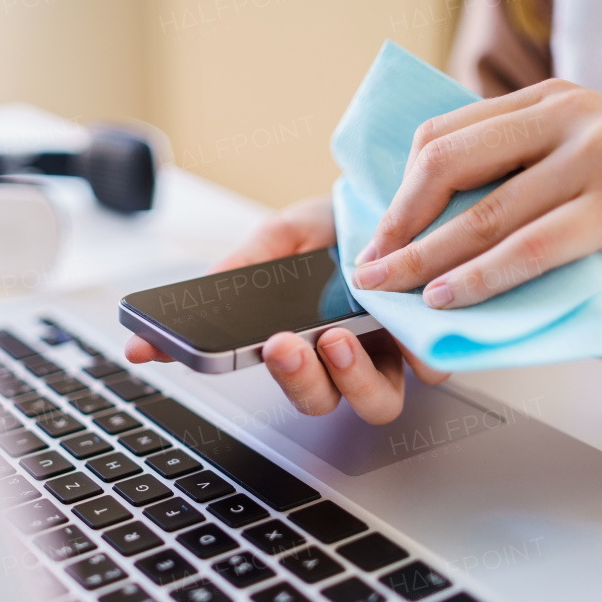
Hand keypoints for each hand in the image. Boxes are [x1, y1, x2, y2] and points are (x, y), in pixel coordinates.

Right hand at [125, 195, 448, 423]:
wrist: (407, 197)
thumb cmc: (340, 223)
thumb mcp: (282, 236)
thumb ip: (236, 271)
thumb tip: (174, 311)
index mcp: (297, 339)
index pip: (248, 368)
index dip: (209, 367)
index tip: (169, 351)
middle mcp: (342, 358)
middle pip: (317, 400)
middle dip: (296, 379)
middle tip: (280, 345)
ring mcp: (389, 355)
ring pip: (374, 403)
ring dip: (352, 378)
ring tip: (337, 337)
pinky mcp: (433, 344)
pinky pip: (431, 367)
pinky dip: (418, 350)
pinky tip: (399, 319)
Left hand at [351, 79, 601, 307]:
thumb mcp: (592, 145)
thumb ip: (531, 165)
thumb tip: (454, 223)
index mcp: (548, 99)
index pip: (445, 134)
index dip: (401, 188)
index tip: (380, 230)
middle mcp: (565, 115)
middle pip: (447, 164)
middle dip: (398, 222)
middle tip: (370, 265)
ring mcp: (594, 156)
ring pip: (483, 213)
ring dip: (424, 259)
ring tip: (391, 290)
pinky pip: (530, 247)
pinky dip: (480, 277)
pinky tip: (449, 298)